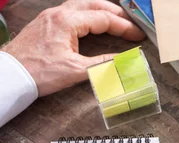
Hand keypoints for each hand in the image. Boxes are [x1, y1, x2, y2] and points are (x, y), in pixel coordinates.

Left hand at [1, 0, 144, 95]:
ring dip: (103, 12)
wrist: (11, 75)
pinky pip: (73, 11)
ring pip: (84, 5)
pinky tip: (95, 24)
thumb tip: (124, 61)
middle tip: (134, 24)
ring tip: (118, 21)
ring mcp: (51, 16)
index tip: (139, 35)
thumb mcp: (76, 70)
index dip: (125, 27)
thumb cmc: (40, 72)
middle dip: (117, 14)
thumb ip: (103, 64)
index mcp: (67, 21)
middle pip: (95, 5)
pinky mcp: (47, 23)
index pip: (103, 19)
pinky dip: (90, 15)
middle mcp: (59, 13)